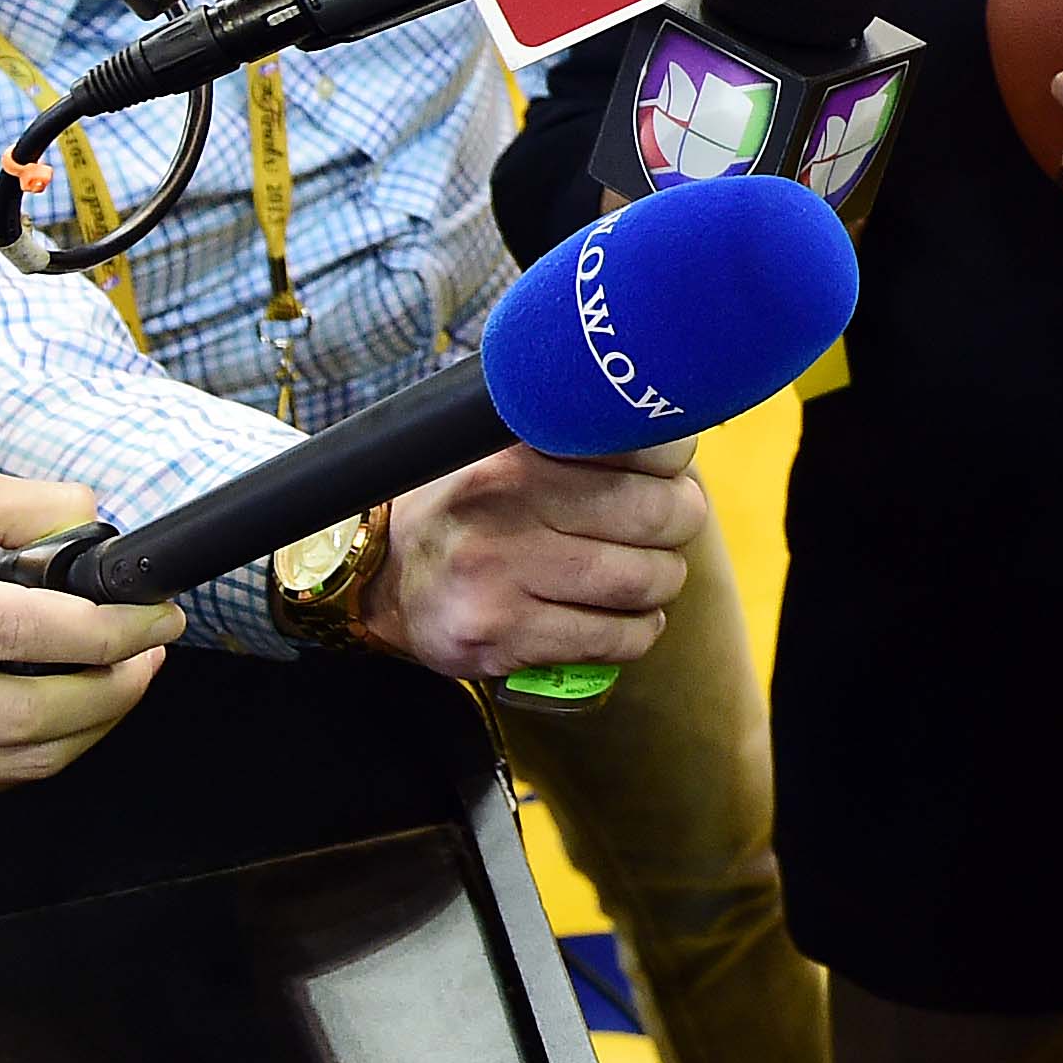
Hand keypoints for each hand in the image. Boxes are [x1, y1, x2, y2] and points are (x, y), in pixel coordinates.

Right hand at [0, 469, 180, 829]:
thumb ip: (22, 508)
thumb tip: (103, 535)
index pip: (17, 632)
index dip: (110, 630)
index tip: (155, 615)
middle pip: (26, 717)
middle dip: (117, 687)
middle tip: (149, 652)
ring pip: (15, 766)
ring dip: (91, 724)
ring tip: (114, 678)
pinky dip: (33, 754)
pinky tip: (46, 712)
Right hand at [363, 439, 705, 680]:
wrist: (382, 577)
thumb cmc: (469, 504)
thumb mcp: (505, 447)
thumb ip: (574, 430)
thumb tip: (669, 424)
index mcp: (514, 450)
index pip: (640, 443)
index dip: (672, 459)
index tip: (667, 471)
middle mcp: (504, 507)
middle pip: (656, 515)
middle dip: (680, 521)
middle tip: (671, 522)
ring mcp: (500, 576)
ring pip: (642, 581)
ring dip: (663, 581)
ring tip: (649, 574)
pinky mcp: (501, 636)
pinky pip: (613, 638)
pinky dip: (639, 631)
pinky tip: (627, 618)